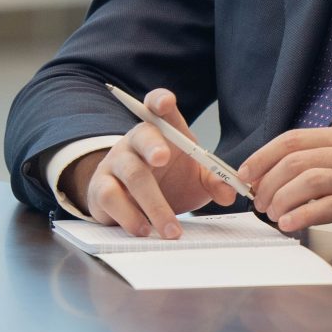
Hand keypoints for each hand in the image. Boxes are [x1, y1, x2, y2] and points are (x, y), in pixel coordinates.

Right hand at [60, 88, 237, 238]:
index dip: (160, 101)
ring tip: (171, 229)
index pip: (157, 107)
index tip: (166, 102)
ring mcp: (115, 163)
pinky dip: (129, 216)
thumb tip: (230, 193)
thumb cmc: (169, 181)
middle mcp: (135, 142)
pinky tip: (143, 230)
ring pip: (131, 174)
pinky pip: (110, 196)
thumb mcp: (195, 179)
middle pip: (142, 137)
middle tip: (163, 158)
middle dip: (153, 145)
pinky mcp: (101, 187)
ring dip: (153, 203)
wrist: (134, 201)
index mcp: (162, 132)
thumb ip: (215, 182)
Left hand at [242, 127, 331, 243]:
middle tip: (259, 202)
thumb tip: (268, 176)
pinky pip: (327, 207)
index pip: (292, 139)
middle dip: (268, 182)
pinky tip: (289, 224)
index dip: (263, 156)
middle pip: (296, 161)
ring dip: (282, 199)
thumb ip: (316, 163)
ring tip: (271, 214)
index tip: (245, 174)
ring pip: (309, 181)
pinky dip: (302, 216)